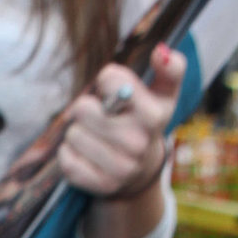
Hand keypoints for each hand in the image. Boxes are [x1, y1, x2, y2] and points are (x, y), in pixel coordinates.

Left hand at [59, 44, 184, 201]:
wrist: (141, 171)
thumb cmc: (146, 121)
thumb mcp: (165, 94)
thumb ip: (171, 68)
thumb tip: (160, 51)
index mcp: (153, 116)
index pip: (110, 80)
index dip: (106, 80)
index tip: (112, 89)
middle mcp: (138, 144)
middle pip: (83, 109)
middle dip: (86, 108)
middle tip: (99, 116)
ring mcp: (120, 168)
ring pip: (73, 134)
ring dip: (77, 132)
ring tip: (94, 136)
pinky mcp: (100, 185)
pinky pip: (66, 160)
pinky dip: (68, 153)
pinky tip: (83, 152)